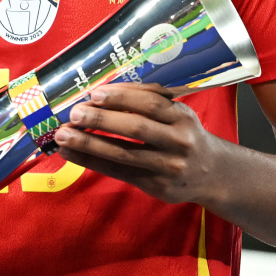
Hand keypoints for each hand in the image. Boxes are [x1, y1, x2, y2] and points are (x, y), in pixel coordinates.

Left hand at [53, 83, 219, 205]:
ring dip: (89, 144)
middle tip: (73, 114)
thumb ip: (148, 100)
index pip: (150, 104)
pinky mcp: (155, 186)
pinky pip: (118, 172)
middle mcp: (179, 142)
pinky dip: (92, 162)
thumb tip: (106, 89)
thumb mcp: (177, 113)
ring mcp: (167, 167)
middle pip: (136, 128)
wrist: (212, 173)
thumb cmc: (185, 135)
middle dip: (101, 120)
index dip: (121, 98)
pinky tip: (72, 153)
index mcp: (182, 117)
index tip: (95, 93)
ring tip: (63, 136)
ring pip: (123, 154)